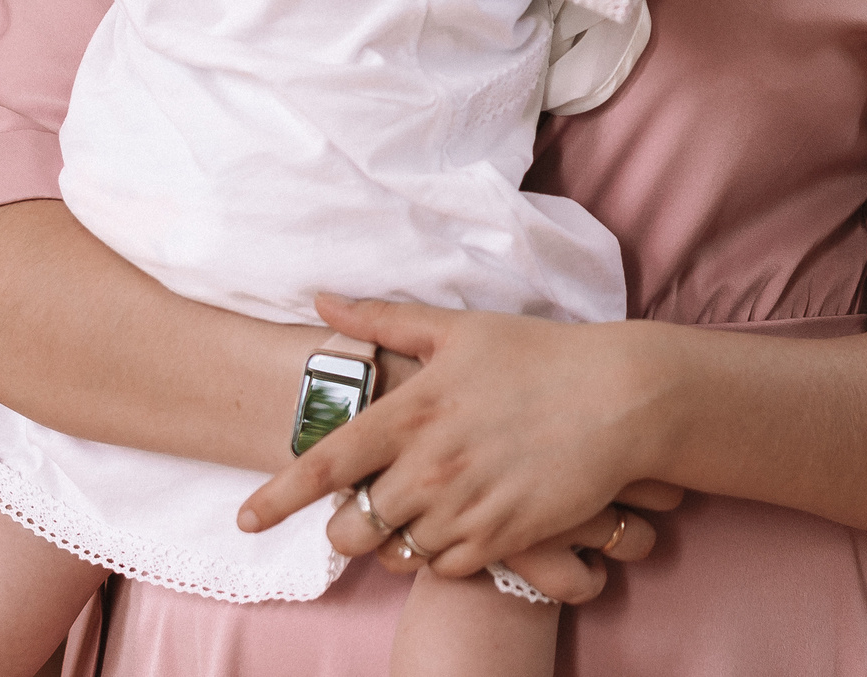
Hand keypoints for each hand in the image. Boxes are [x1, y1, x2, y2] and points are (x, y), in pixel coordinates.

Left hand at [239, 295, 688, 592]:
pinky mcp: (502, 535)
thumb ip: (385, 317)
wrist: (621, 397)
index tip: (245, 519)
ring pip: (397, 554)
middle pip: (352, 528)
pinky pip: (445, 568)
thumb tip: (320, 297)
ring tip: (418, 513)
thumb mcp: (459, 328)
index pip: (325, 463)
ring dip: (396, 541)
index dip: (277, 498)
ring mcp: (466, 504)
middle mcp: (430, 464)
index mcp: (412, 411)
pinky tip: (458, 524)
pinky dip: (440, 555)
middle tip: (366, 508)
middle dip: (346, 528)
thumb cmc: (539, 354)